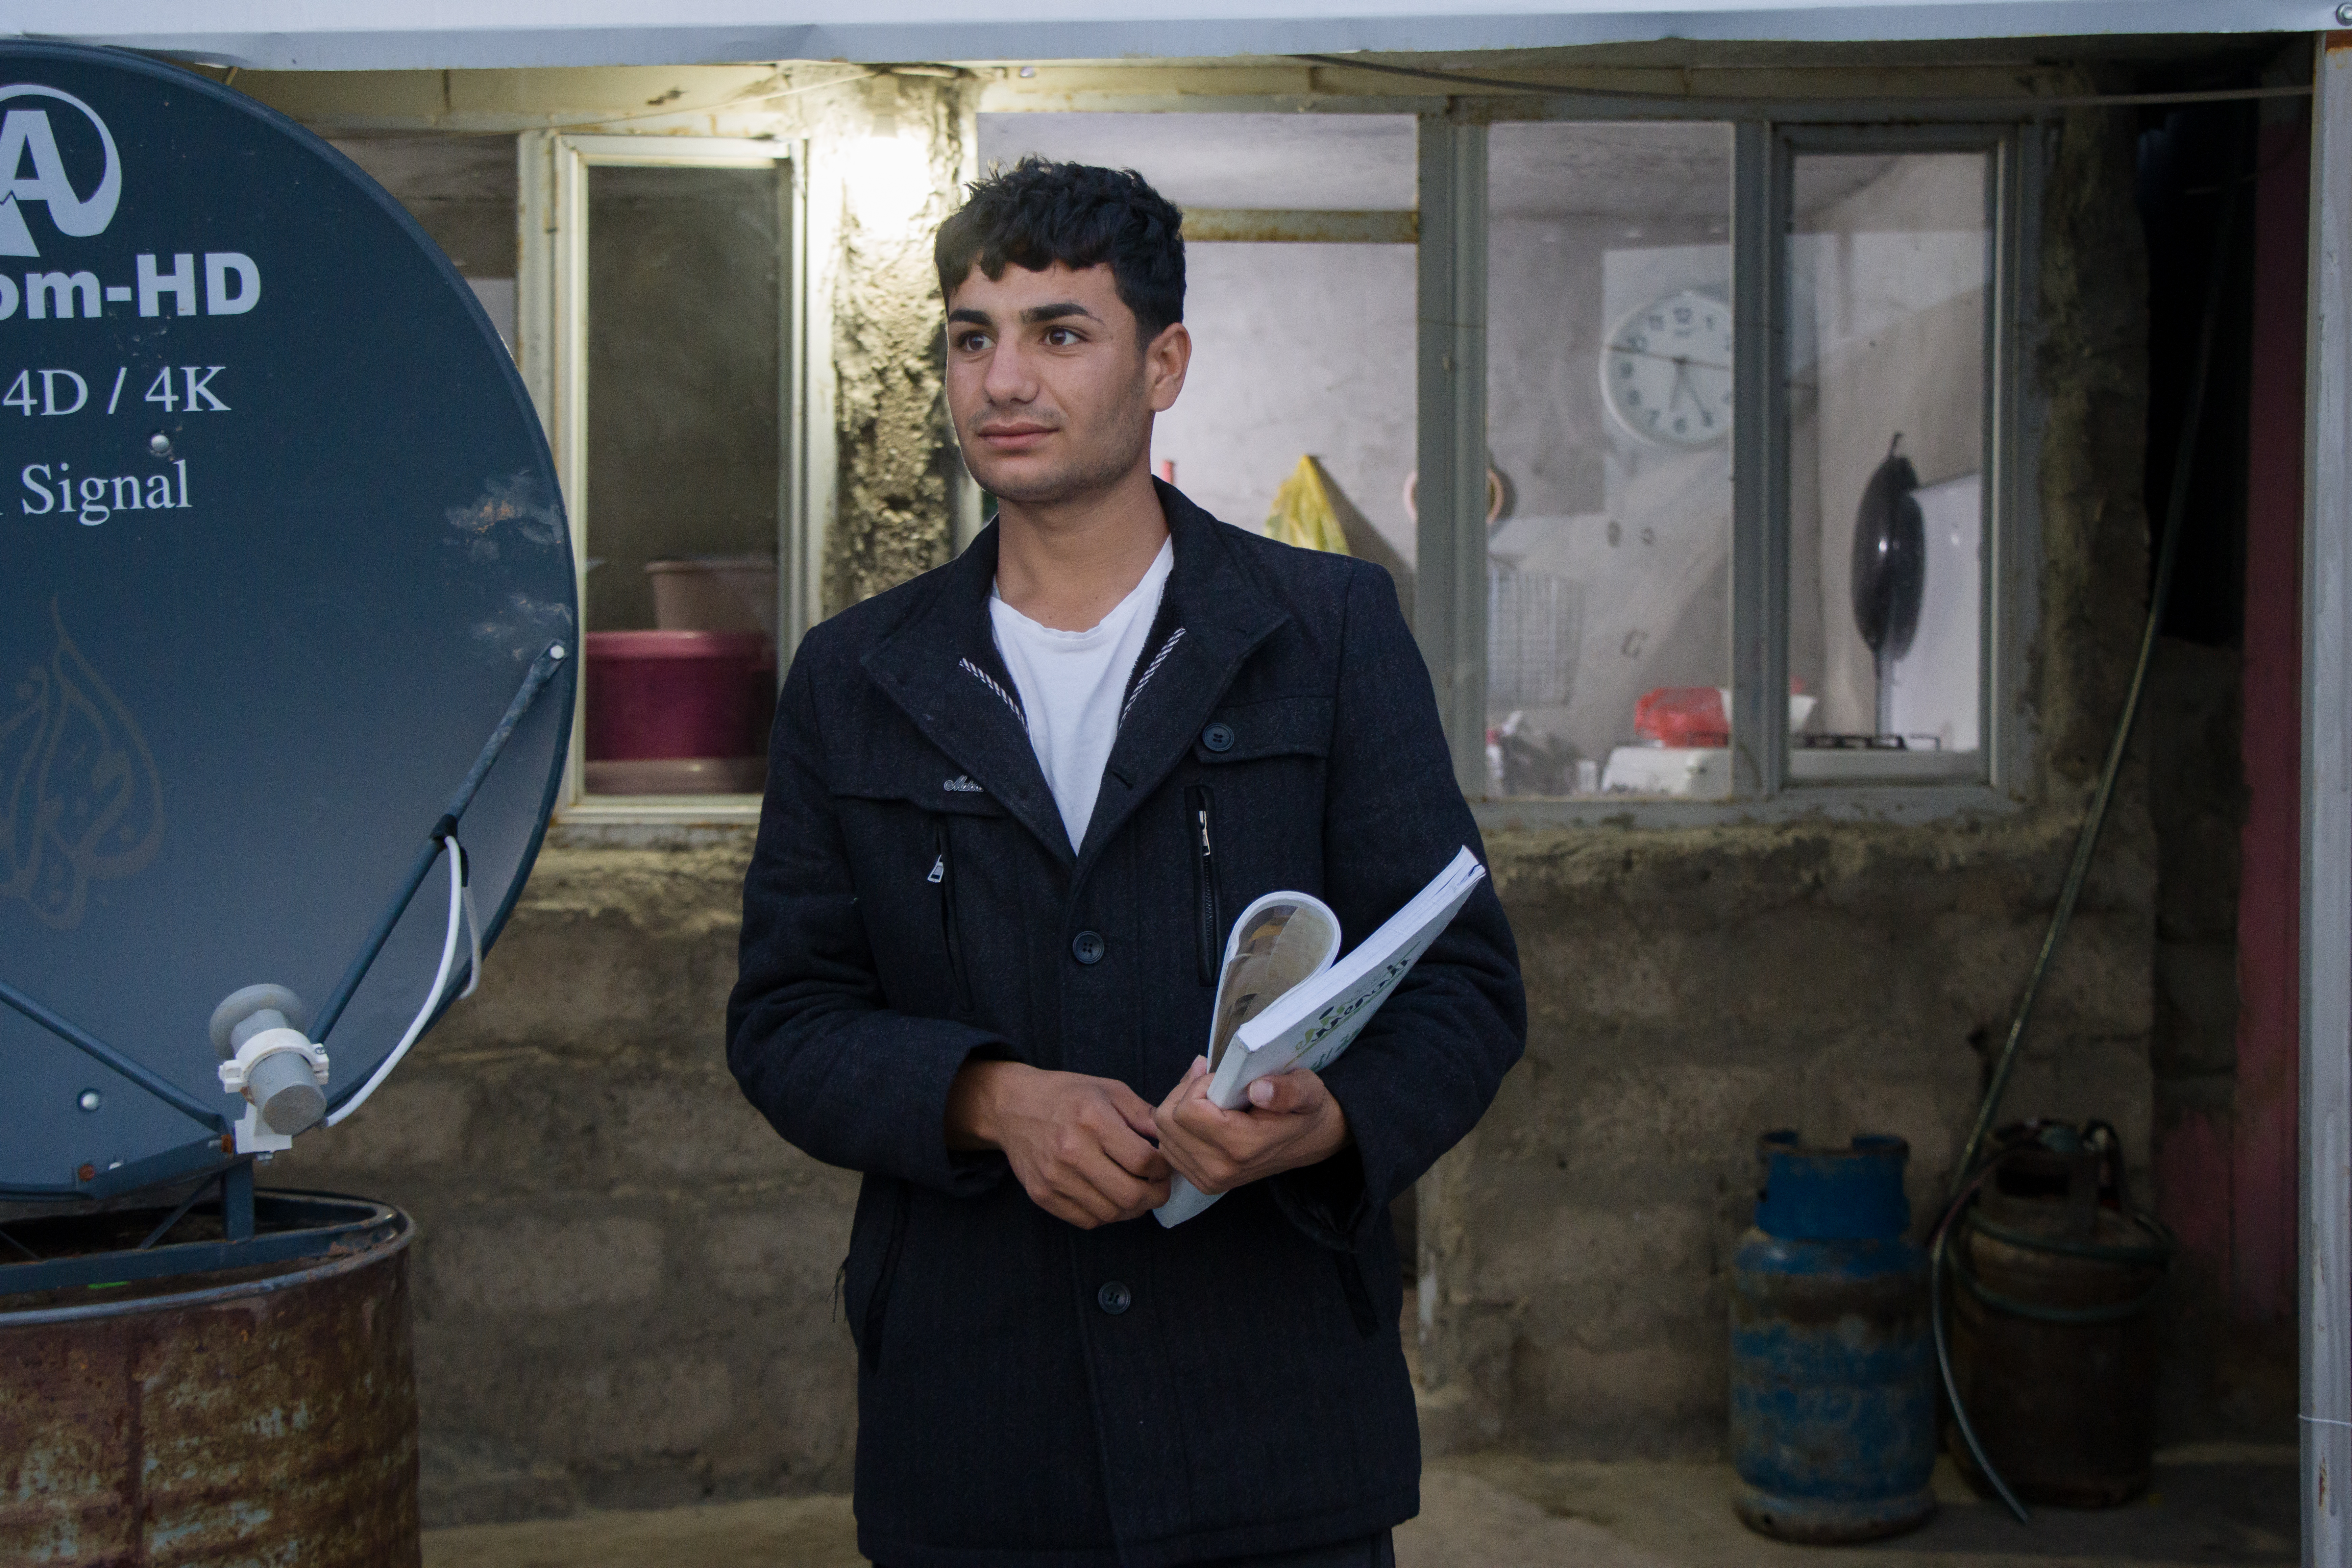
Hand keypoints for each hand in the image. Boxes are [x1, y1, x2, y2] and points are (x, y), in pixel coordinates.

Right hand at [946, 1061, 1169, 1228]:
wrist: (1013, 1107)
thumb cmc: (1067, 1095)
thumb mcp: (1110, 1090)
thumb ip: (1144, 1115)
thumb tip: (1171, 1141)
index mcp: (1093, 1119)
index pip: (1143, 1161)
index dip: (1164, 1169)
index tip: (1165, 1166)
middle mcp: (1071, 1151)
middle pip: (1130, 1194)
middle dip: (1155, 1195)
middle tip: (1160, 1188)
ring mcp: (1054, 1177)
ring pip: (1110, 1213)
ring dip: (1133, 1209)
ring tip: (1138, 1193)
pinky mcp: (1043, 1195)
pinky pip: (1086, 1220)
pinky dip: (1107, 1215)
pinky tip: (1111, 1198)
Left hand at [1153, 1056, 1350, 1196]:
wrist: (1309, 1142)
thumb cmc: (1305, 1109)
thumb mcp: (1307, 1089)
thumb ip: (1286, 1090)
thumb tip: (1258, 1090)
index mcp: (1242, 1146)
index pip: (1187, 1111)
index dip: (1198, 1085)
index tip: (1221, 1078)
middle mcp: (1219, 1169)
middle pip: (1167, 1121)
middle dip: (1184, 1093)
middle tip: (1211, 1082)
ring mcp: (1208, 1180)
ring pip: (1163, 1133)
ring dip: (1179, 1107)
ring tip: (1208, 1097)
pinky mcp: (1201, 1181)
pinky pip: (1168, 1147)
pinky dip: (1178, 1126)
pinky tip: (1202, 1115)